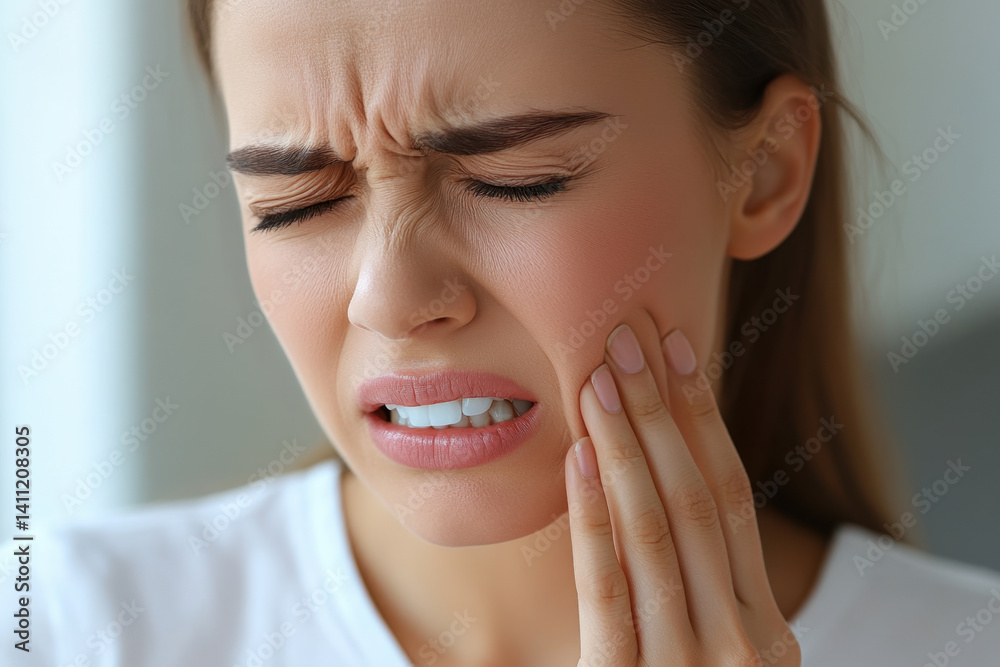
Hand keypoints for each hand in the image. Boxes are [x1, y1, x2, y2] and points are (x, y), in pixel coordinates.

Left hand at [564, 324, 800, 665]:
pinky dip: (593, 518)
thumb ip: (706, 594)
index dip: (703, 417)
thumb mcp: (720, 653)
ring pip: (654, 530)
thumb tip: (665, 485)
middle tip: (627, 341)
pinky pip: (607, 588)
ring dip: (624, 446)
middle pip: (695, 499)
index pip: (731, 496)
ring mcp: (688, 664)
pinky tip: (579, 458)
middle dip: (659, 412)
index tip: (677, 351)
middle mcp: (740, 639)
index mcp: (767, 626)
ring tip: (597, 380)